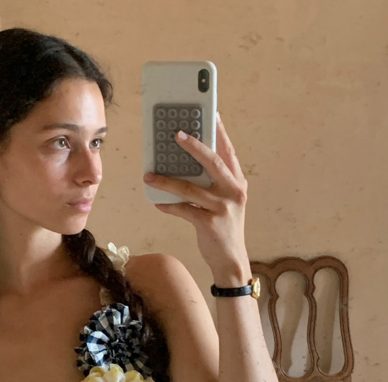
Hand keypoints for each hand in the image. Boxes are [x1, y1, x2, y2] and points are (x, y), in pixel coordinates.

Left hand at [143, 112, 249, 279]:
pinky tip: (157, 202)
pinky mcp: (210, 223)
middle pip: (212, 162)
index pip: (228, 152)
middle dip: (193, 146)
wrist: (231, 261)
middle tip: (175, 135)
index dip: (219, 132)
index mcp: (237, 183)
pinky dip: (169, 206)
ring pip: (190, 188)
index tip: (209, 114)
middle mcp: (233, 192)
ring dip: (167, 181)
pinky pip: (184, 210)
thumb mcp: (226, 202)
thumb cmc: (225, 228)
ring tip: (150, 176)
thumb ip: (214, 184)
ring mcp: (222, 208)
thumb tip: (186, 165)